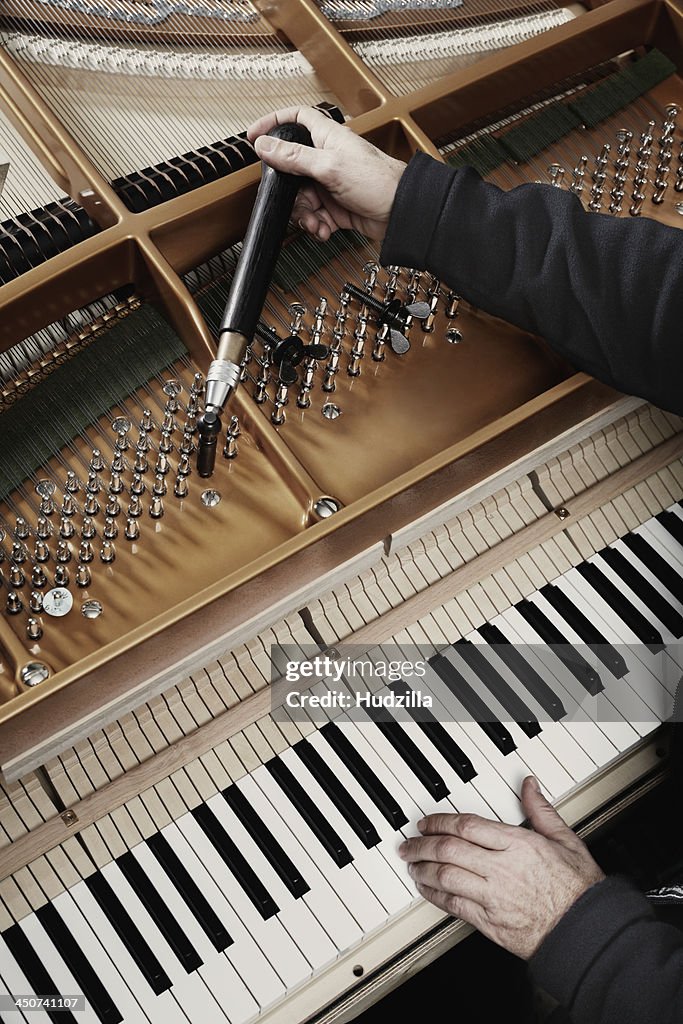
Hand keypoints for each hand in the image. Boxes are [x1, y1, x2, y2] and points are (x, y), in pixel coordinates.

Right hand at [246, 106, 405, 241]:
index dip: (274, 123)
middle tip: (295, 200)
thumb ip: (294, 156)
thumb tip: (265, 145)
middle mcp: (327, 159)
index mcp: (327, 138)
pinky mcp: (336, 207)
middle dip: (289, 191)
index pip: (295, 119)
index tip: (255, 135)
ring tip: (315, 221)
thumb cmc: (377, 181)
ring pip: (301, 197)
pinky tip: (324, 229)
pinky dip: (316, 225)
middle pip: (291, 169)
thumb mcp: (329, 166)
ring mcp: (330, 184)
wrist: (401, 213)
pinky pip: (315, 215)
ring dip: (304, 214)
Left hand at [398, 776, 604, 959]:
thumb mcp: (566, 840)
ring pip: (446, 877)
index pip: (467, 826)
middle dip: (422, 845)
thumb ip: (541, 811)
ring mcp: (493, 897)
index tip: (427, 822)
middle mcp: (501, 869)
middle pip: (449, 850)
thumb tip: (529, 786)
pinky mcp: (490, 923)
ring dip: (423, 869)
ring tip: (412, 865)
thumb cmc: (580, 890)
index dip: (440, 822)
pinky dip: (435, 897)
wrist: (586, 932)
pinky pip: (454, 907)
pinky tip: (426, 890)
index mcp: (518, 845)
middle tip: (408, 843)